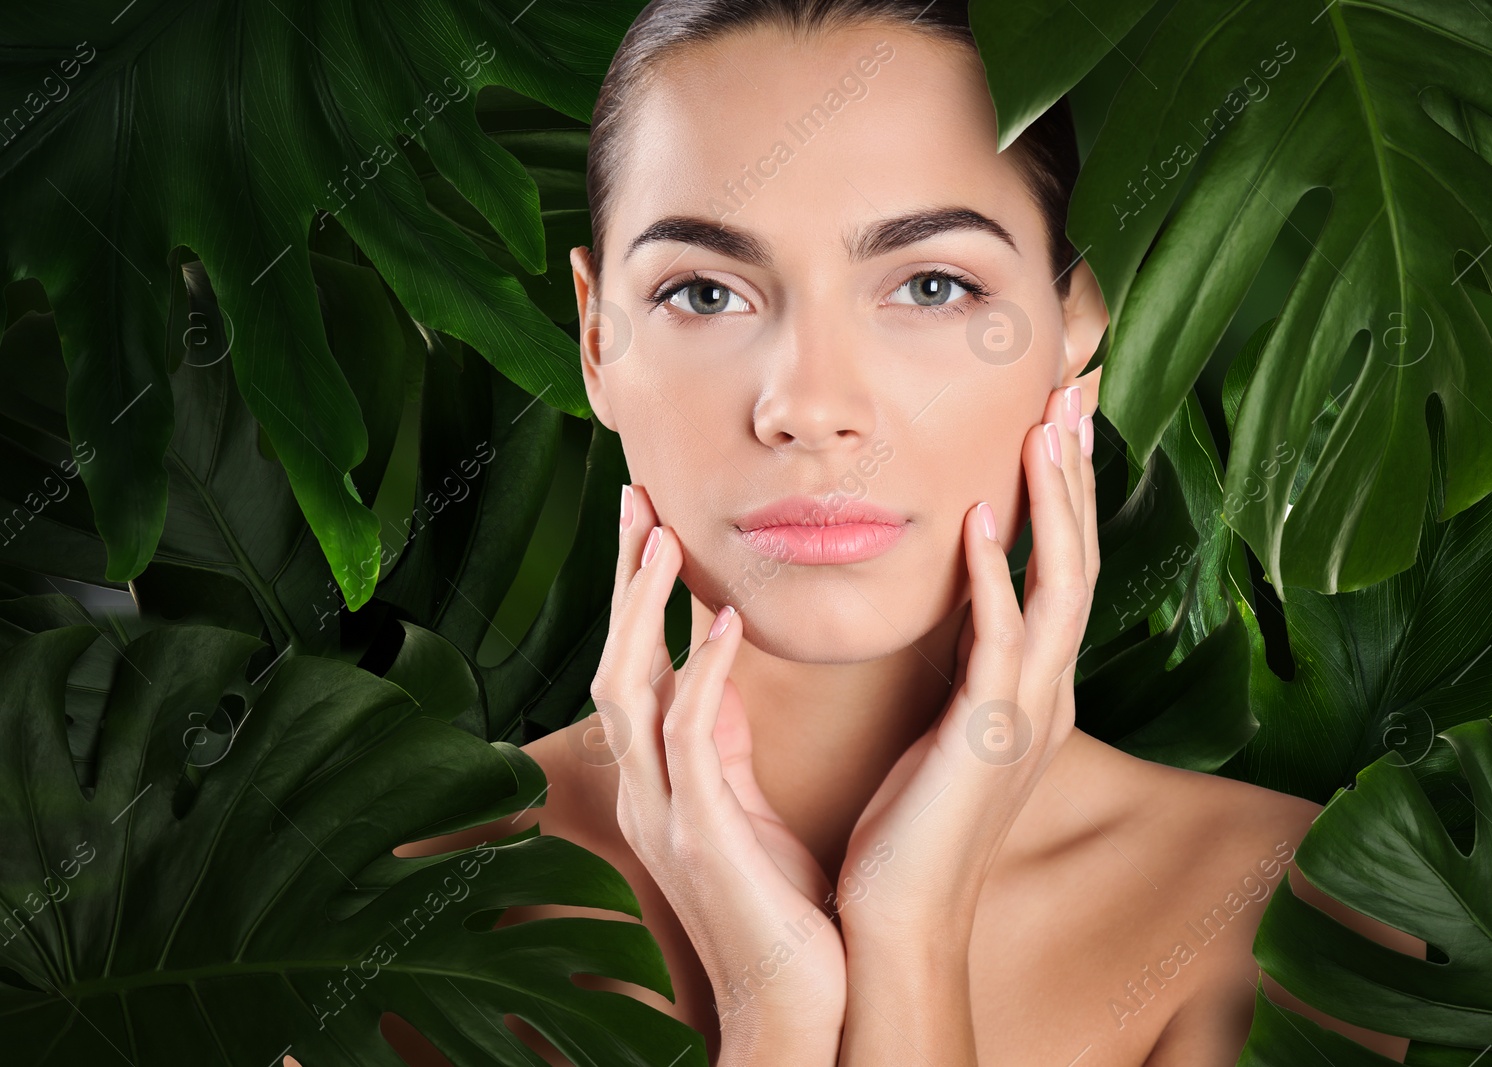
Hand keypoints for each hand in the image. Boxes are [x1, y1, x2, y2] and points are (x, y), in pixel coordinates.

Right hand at [592, 484, 844, 1061]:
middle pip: (612, 658)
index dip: (638, 590)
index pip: (635, 662)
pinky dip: (700, 672)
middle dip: (623, 577)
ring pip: (627, 688)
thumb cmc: (780, 904)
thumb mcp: (744, 807)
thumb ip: (723, 741)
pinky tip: (723, 621)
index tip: (654, 519)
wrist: (794, 1002)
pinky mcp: (699, 835)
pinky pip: (689, 738)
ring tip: (665, 535)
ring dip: (642, 609)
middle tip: (637, 494)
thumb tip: (713, 665)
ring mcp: (664, 812)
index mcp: (662, 777)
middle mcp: (647, 787)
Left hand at [838, 380, 1100, 943]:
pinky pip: (1000, 643)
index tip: (1055, 420)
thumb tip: (957, 601)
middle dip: (1075, 473)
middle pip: (1078, 558)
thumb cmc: (909, 827)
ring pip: (1061, 588)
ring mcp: (1026, 714)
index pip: (1059, 567)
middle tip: (1074, 391)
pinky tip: (977, 524)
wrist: (900, 920)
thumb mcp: (944, 727)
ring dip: (1054, 505)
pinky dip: (993, 580)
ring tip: (1047, 428)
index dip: (1063, 491)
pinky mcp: (990, 738)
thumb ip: (962, 663)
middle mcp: (1046, 691)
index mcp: (1033, 686)